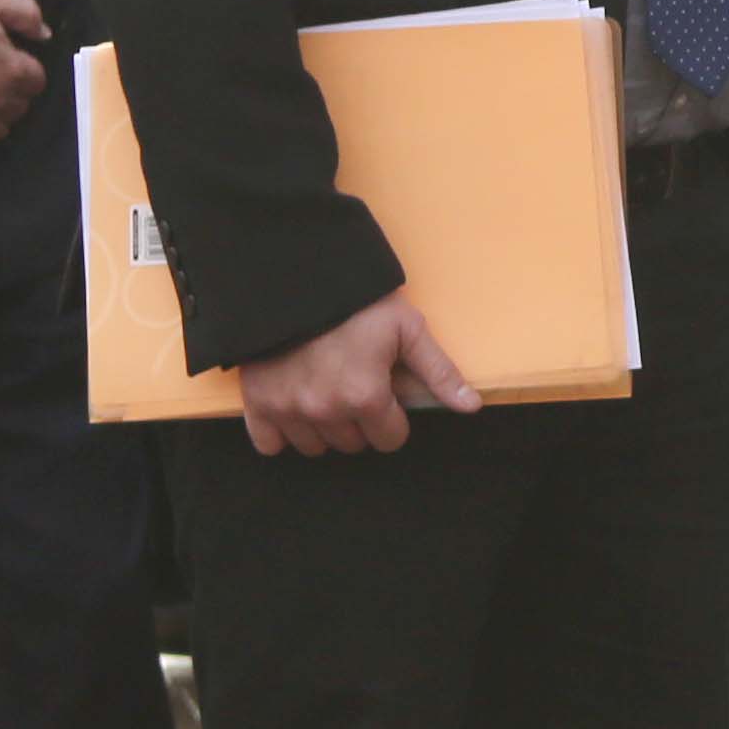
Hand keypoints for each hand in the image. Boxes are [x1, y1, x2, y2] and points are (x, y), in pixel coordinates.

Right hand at [235, 287, 478, 457]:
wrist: (296, 281)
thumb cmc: (359, 304)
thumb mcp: (408, 329)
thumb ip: (439, 372)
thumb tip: (471, 407)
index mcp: (366, 397)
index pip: (390, 439)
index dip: (393, 418)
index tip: (386, 395)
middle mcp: (325, 411)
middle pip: (353, 444)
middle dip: (361, 422)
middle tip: (356, 388)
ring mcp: (288, 410)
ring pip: (315, 447)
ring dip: (325, 429)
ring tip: (327, 394)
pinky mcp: (257, 403)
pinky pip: (269, 444)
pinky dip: (281, 434)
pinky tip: (294, 408)